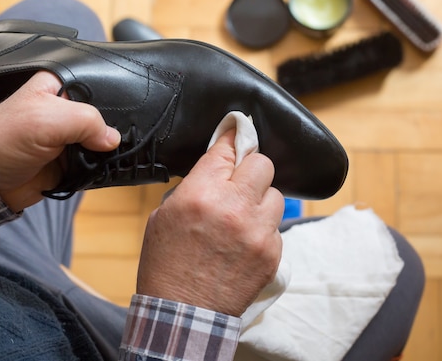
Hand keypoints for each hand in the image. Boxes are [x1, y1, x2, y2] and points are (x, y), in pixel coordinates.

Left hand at [0, 71, 120, 211]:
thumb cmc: (6, 140)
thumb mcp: (47, 119)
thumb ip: (86, 121)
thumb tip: (114, 139)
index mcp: (60, 85)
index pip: (99, 85)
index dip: (114, 99)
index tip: (128, 114)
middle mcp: (68, 108)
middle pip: (106, 115)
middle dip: (113, 128)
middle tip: (120, 138)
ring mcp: (71, 136)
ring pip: (104, 141)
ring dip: (109, 151)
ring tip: (113, 155)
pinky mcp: (73, 160)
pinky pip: (98, 162)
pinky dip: (103, 167)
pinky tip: (107, 166)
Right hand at [137, 129, 283, 316]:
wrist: (182, 313)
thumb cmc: (166, 264)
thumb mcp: (165, 215)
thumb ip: (195, 186)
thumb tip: (217, 165)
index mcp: (202, 194)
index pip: (228, 150)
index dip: (233, 138)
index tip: (238, 129)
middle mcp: (234, 208)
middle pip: (263, 164)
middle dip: (251, 169)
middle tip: (240, 182)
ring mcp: (258, 231)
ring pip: (275, 195)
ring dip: (260, 201)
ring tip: (242, 218)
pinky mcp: (272, 253)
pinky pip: (276, 227)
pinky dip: (263, 230)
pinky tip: (244, 243)